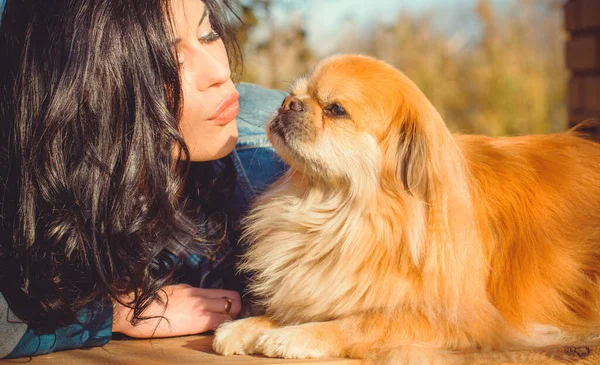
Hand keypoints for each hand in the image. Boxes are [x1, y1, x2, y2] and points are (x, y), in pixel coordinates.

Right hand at [111, 284, 240, 337]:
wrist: (133, 310)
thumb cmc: (145, 304)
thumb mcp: (170, 294)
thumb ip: (185, 297)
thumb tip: (192, 302)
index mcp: (192, 289)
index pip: (222, 292)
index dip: (229, 302)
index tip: (227, 311)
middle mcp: (199, 296)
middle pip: (232, 299)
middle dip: (236, 309)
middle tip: (229, 319)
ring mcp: (200, 307)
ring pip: (231, 309)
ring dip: (231, 319)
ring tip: (223, 328)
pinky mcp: (196, 321)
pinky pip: (219, 323)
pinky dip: (222, 328)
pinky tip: (218, 334)